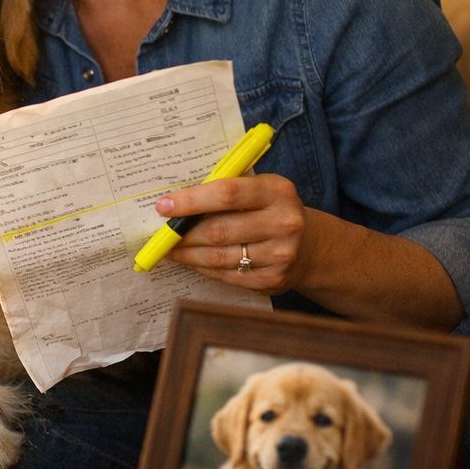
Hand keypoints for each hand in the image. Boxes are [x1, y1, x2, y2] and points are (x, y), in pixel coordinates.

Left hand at [157, 173, 307, 292]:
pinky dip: (203, 268)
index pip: (227, 194)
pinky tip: (191, 261)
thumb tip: (173, 201)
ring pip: (218, 257)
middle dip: (182, 233)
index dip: (191, 201)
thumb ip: (224, 189)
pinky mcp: (274, 279)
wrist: (309, 246)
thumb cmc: (268, 210)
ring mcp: (281, 254)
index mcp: (277, 191)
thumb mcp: (258, 189)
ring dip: (187, 254)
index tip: (162, 206)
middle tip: (160, 234)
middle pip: (218, 230)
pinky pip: (226, 275)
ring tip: (168, 249)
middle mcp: (284, 222)